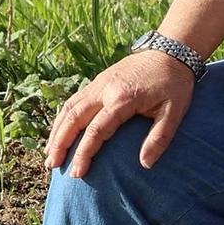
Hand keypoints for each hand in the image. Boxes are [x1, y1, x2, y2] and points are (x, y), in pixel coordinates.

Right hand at [44, 49, 195, 177]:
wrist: (171, 51)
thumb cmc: (174, 84)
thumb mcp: (175, 110)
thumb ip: (160, 137)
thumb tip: (145, 164)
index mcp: (122, 98)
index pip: (96, 130)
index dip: (84, 153)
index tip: (77, 173)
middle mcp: (105, 89)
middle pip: (74, 118)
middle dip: (61, 144)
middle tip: (52, 167)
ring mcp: (99, 83)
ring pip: (69, 108)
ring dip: (57, 131)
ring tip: (49, 154)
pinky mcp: (98, 80)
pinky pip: (74, 100)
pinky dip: (63, 117)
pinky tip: (59, 131)